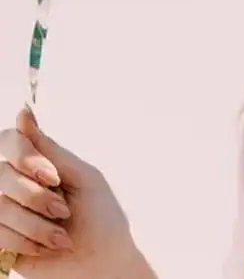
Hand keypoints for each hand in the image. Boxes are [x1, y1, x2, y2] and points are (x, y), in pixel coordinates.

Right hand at [0, 107, 152, 278]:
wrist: (102, 262)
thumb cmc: (101, 217)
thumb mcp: (83, 177)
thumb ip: (50, 149)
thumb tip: (23, 112)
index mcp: (38, 164)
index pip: (10, 141)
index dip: (26, 158)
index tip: (53, 177)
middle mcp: (16, 184)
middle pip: (2, 175)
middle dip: (36, 197)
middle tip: (64, 212)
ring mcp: (5, 211)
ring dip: (35, 225)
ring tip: (60, 236)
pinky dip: (26, 242)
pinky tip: (46, 248)